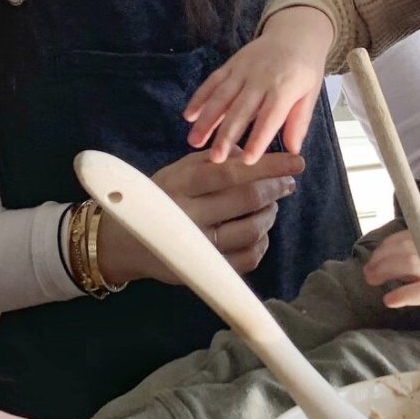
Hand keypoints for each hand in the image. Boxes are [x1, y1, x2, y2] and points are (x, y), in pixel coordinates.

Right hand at [93, 149, 303, 284]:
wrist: (123, 242)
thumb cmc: (158, 197)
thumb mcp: (178, 171)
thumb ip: (214, 159)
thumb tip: (253, 150)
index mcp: (182, 184)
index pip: (233, 171)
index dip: (269, 166)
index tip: (296, 162)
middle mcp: (189, 214)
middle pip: (247, 200)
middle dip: (276, 188)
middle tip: (288, 183)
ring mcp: (197, 245)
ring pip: (251, 229)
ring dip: (270, 215)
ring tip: (271, 206)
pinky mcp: (203, 269)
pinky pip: (247, 259)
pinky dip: (261, 243)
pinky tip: (259, 232)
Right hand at [183, 7, 335, 163]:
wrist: (295, 33)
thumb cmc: (305, 70)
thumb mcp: (311, 94)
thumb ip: (300, 121)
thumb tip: (294, 151)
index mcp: (284, 88)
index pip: (270, 117)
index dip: (258, 139)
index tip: (247, 161)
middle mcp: (261, 79)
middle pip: (241, 110)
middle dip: (226, 135)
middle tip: (215, 158)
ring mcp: (243, 70)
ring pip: (221, 96)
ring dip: (206, 120)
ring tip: (194, 141)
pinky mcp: (232, 64)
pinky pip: (213, 81)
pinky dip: (199, 97)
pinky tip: (188, 115)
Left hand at [363, 231, 419, 338]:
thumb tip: (395, 268)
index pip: (410, 236)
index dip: (388, 244)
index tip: (376, 256)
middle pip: (405, 247)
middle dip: (381, 257)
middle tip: (368, 272)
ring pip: (409, 263)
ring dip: (385, 269)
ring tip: (372, 280)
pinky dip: (402, 294)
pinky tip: (390, 300)